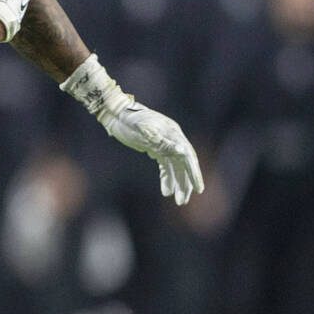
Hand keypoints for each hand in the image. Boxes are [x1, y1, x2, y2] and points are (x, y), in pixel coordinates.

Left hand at [60, 53, 203, 204]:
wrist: (115, 112)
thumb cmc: (128, 119)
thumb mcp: (142, 129)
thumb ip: (160, 140)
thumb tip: (181, 150)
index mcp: (173, 133)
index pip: (188, 156)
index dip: (194, 173)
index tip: (198, 189)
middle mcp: (172, 138)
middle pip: (183, 164)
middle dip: (185, 183)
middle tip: (183, 201)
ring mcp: (164, 144)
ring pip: (175, 167)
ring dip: (177, 183)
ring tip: (178, 200)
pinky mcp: (156, 148)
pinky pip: (166, 166)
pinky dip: (167, 178)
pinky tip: (166, 191)